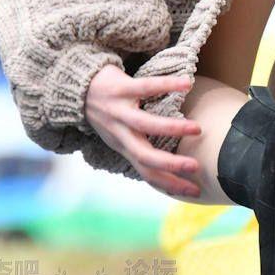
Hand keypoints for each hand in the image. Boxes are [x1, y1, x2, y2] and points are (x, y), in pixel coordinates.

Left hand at [85, 66, 202, 197]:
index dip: (170, 184)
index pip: (147, 172)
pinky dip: (167, 85)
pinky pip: (146, 87)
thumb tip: (168, 163)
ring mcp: (120, 111)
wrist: (77, 87)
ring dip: (172, 129)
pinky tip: (186, 84)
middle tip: (196, 167)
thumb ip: (138, 147)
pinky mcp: (121, 88)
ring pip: (145, 124)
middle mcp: (120, 133)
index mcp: (123, 146)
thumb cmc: (106, 113)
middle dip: (171, 164)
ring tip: (196, 129)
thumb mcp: (118, 136)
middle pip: (144, 156)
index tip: (194, 191)